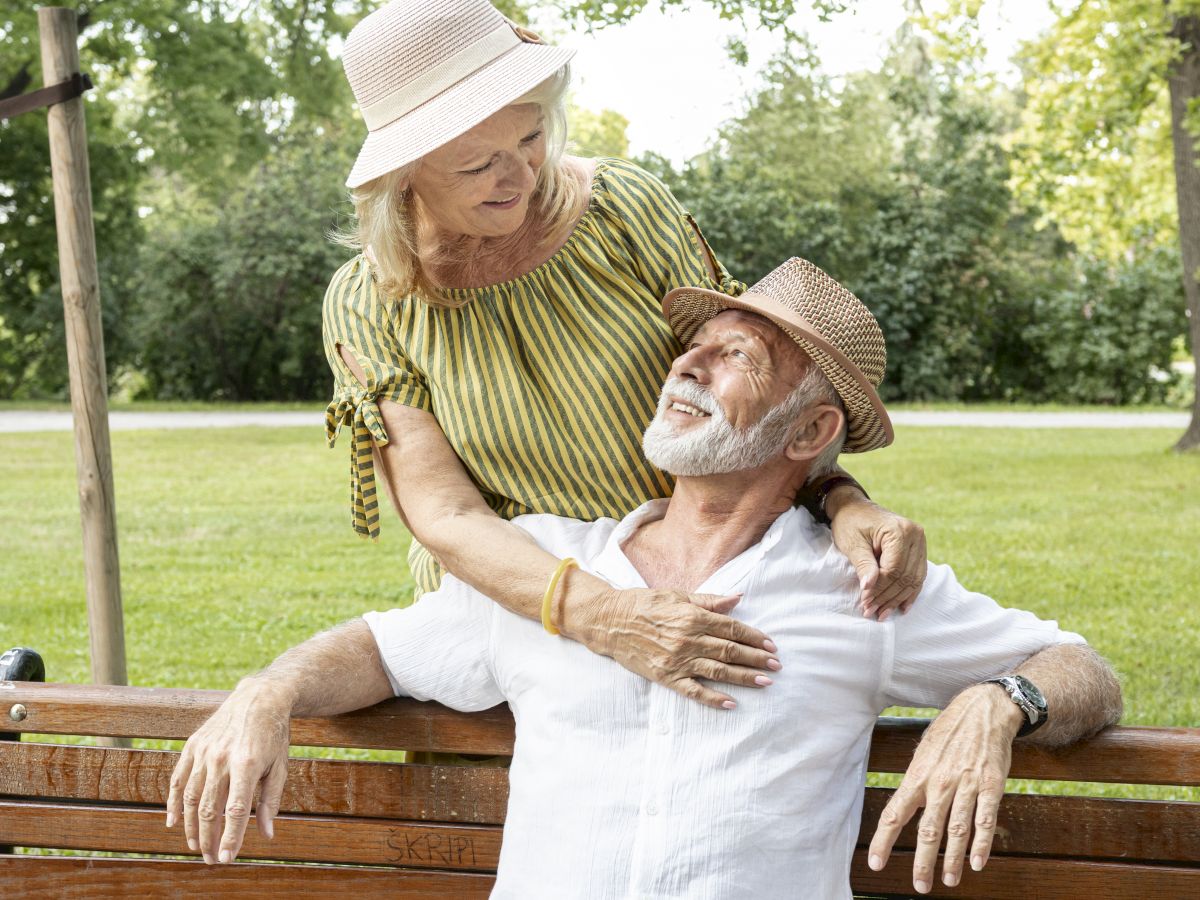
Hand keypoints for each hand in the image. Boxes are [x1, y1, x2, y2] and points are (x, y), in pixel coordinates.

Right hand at [166, 678, 292, 863]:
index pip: (234, 811)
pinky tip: (172, 822)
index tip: (227, 858)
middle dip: (209, 839)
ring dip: (191, 827)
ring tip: (196, 846)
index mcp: (246, 764)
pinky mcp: (192, 745)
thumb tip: (266, 834)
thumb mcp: (280, 767)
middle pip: (208, 810)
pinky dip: (173, 803)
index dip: (230, 838)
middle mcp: (221, 758)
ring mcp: (204, 751)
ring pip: (190, 798)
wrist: (260, 697)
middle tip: (212, 859)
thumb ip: (270, 801)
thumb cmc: (274, 735)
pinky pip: (177, 779)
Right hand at [569, 587, 780, 709]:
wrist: (609, 621)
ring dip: (744, 678)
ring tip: (765, 682)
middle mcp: (688, 639)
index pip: (732, 628)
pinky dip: (713, 698)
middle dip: (756, 659)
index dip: (754, 637)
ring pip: (718, 671)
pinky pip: (693, 690)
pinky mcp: (666, 676)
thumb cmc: (644, 604)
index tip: (770, 645)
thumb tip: (738, 598)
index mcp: (692, 616)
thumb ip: (709, 600)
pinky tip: (731, 703)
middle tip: (776, 666)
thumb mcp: (677, 595)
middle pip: (730, 651)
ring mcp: (677, 660)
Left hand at [827, 492, 925, 619]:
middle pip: (905, 576)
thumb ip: (864, 565)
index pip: (893, 569)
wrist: (855, 507)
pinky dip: (909, 593)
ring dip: (897, 599)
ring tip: (882, 614)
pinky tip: (901, 607)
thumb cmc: (850, 523)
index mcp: (899, 531)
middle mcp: (915, 535)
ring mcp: (920, 542)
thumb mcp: (853, 544)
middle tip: (871, 611)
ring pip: (913, 579)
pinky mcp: (918, 549)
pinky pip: (918, 575)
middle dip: (887, 597)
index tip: (865, 602)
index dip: (879, 589)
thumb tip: (869, 588)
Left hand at [867, 685, 1022, 892]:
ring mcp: (966, 785)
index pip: (895, 814)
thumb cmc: (948, 733)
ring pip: (956, 829)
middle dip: (922, 861)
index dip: (883, 840)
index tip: (876, 864)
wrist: (982, 710)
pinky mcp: (991, 786)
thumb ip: (916, 781)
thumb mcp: (923, 752)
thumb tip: (904, 806)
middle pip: (927, 829)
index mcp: (918, 776)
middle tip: (920, 886)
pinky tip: (977, 863)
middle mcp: (939, 783)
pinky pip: (985, 820)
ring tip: (950, 881)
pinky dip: (981, 844)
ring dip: (953, 859)